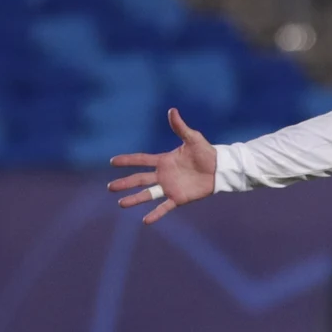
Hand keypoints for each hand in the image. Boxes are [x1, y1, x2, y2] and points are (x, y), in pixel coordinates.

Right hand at [107, 109, 216, 224]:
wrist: (220, 169)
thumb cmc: (207, 152)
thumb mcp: (193, 138)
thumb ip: (180, 127)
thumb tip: (172, 110)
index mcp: (164, 161)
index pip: (141, 160)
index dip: (127, 160)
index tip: (112, 162)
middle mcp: (164, 175)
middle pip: (139, 179)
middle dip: (124, 183)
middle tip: (110, 187)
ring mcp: (170, 187)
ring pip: (148, 194)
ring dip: (134, 199)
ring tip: (121, 204)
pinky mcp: (179, 198)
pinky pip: (165, 207)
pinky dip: (156, 214)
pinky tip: (145, 221)